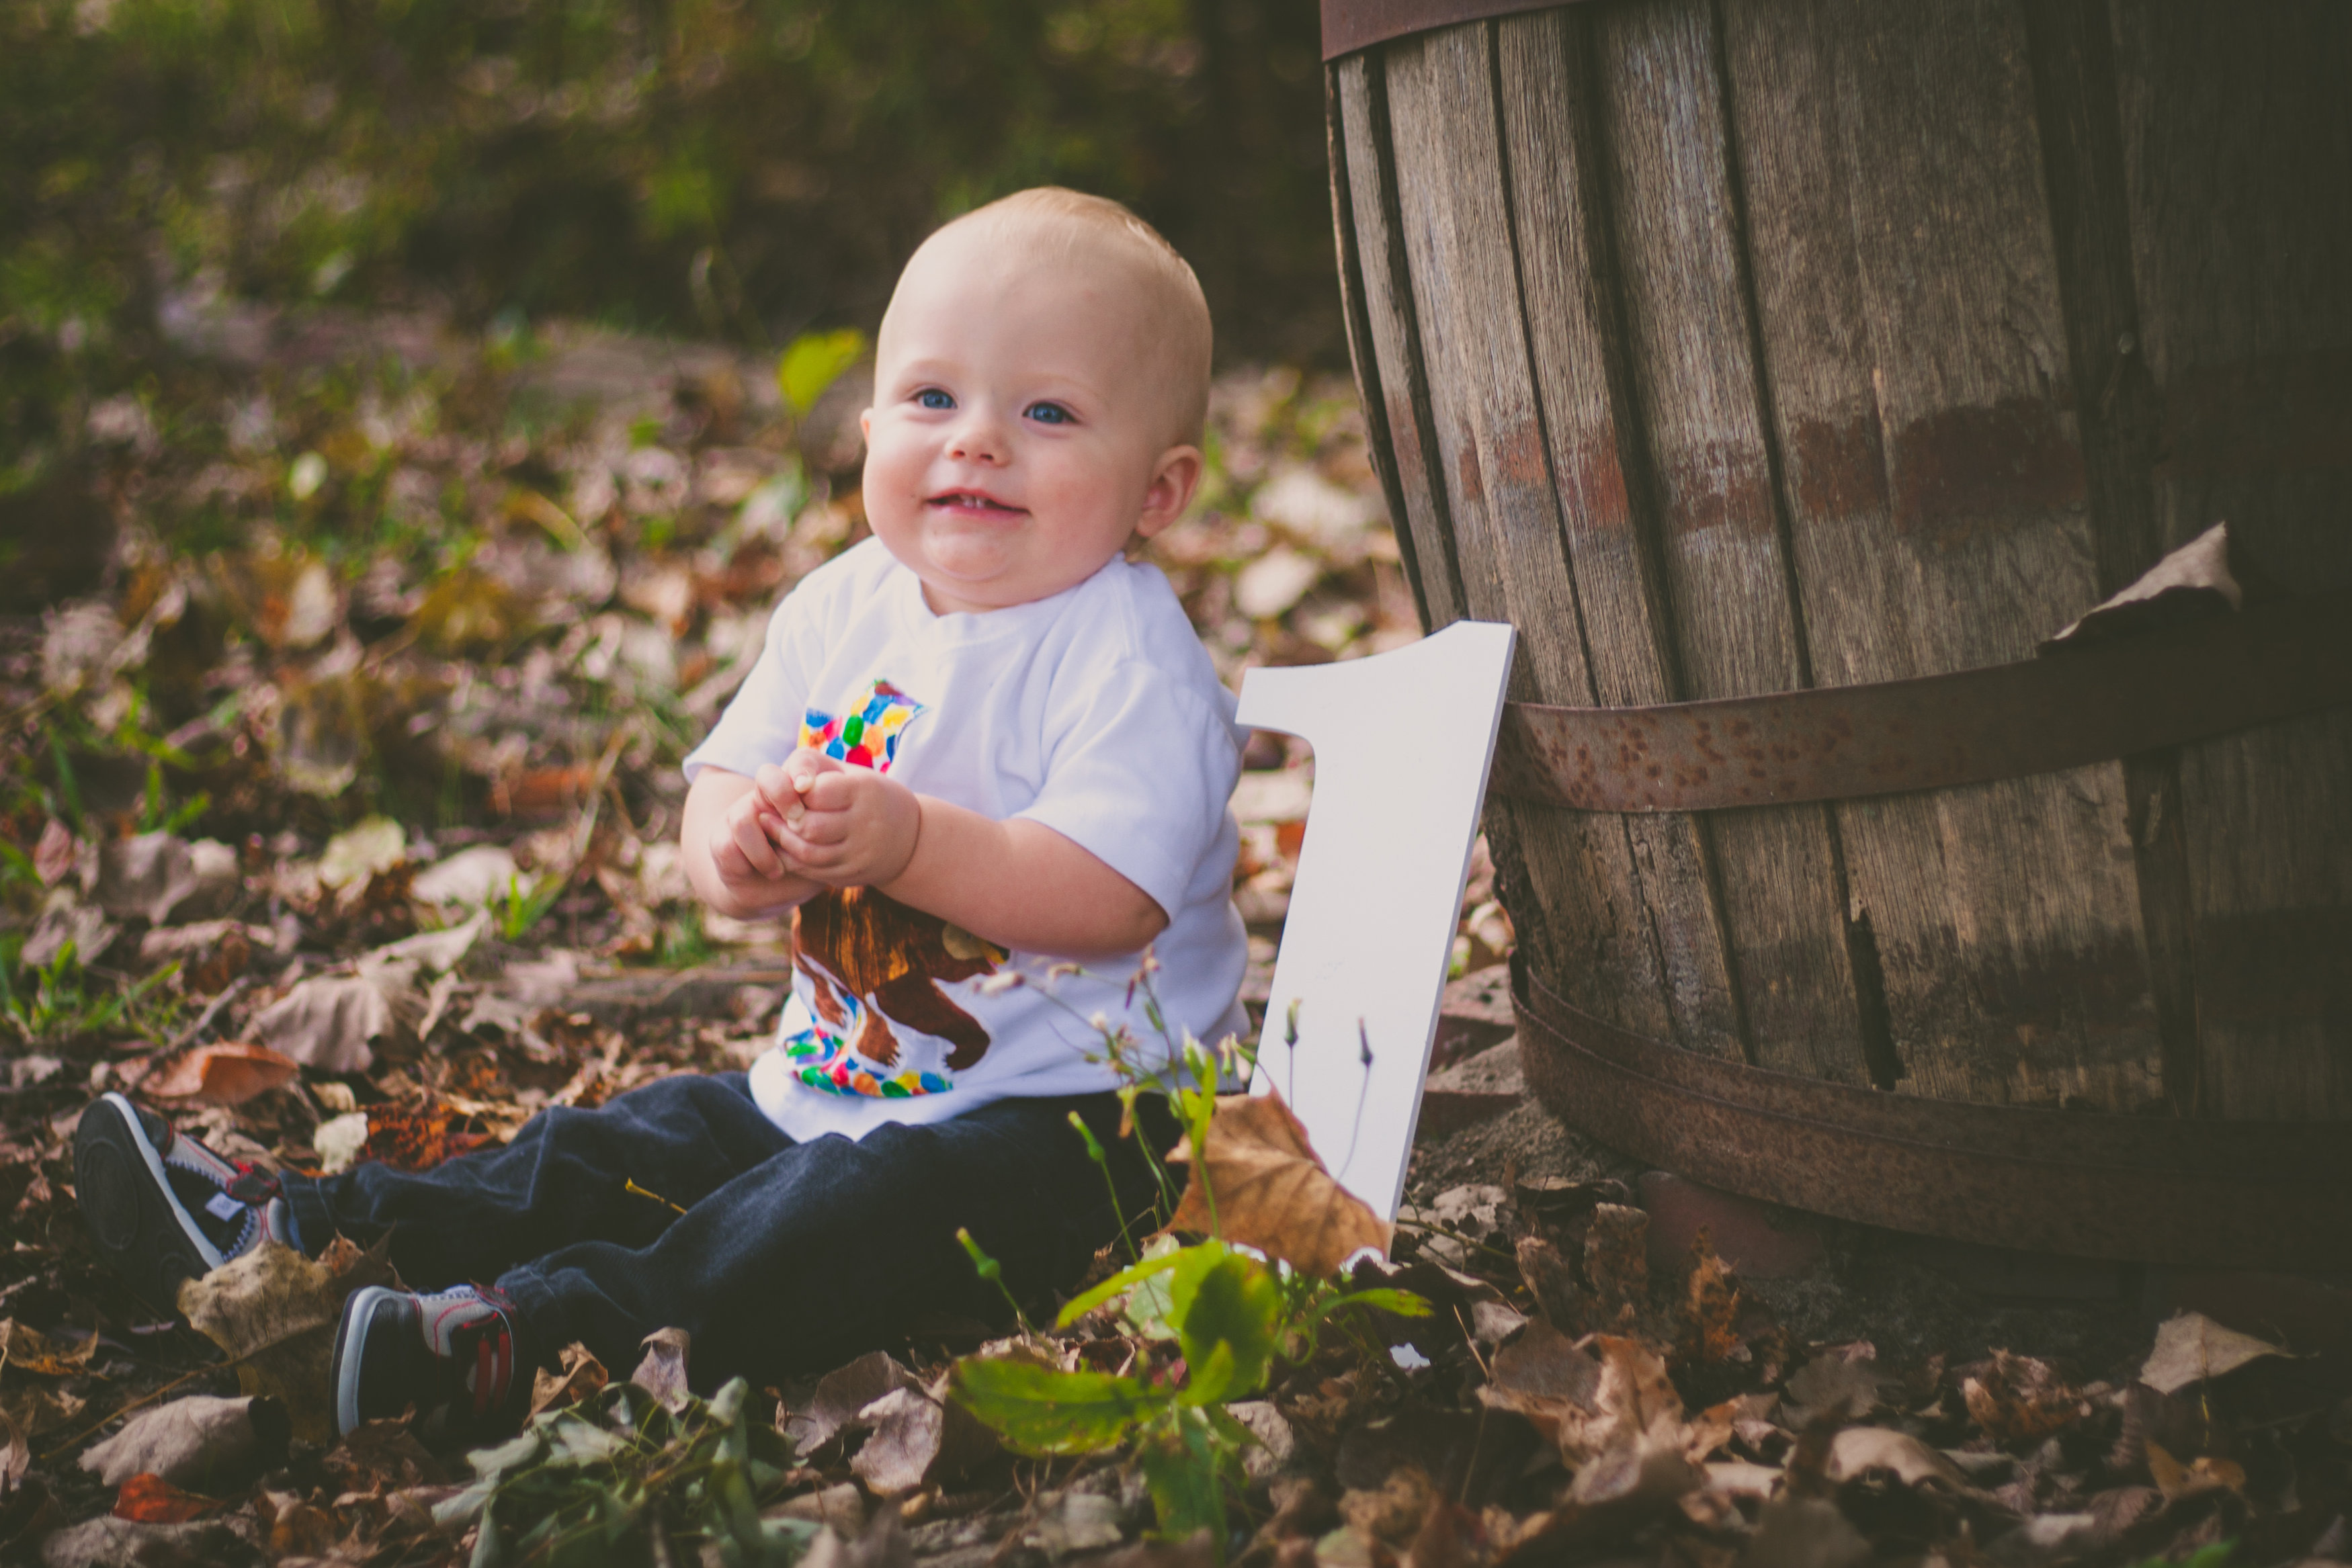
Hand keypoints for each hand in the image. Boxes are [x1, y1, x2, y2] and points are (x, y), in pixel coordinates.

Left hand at [764, 752, 921, 888]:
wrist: (908, 837)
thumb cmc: (865, 795)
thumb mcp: (846, 771)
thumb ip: (810, 768)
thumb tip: (787, 785)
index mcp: (865, 790)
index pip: (817, 792)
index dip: (796, 792)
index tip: (790, 790)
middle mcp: (867, 824)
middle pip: (810, 827)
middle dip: (784, 820)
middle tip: (769, 813)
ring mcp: (860, 854)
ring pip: (808, 853)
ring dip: (782, 842)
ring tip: (771, 828)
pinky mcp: (853, 875)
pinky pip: (813, 871)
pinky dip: (793, 860)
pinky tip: (784, 847)